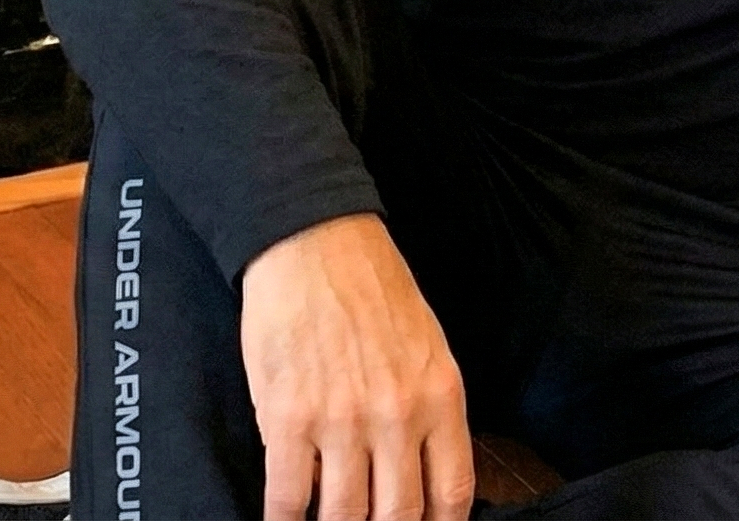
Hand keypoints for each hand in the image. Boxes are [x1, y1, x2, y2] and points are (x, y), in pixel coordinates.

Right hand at [240, 213, 473, 520]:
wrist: (317, 245)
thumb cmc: (374, 291)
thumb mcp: (427, 347)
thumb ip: (428, 411)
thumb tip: (418, 471)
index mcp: (440, 397)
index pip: (451, 491)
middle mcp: (398, 416)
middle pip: (398, 514)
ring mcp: (343, 421)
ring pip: (344, 516)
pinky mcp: (289, 419)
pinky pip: (287, 499)